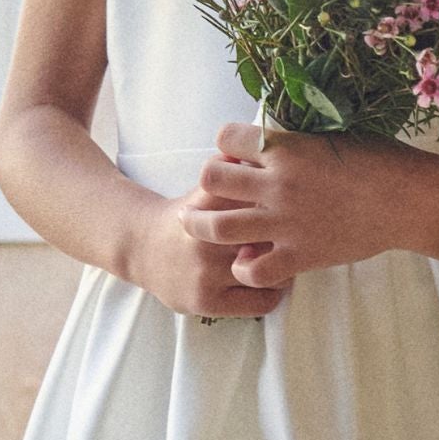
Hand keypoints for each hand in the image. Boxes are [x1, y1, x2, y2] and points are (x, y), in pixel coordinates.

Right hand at [130, 179, 293, 319]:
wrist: (141, 247)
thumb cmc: (186, 214)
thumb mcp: (205, 187)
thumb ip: (230, 166)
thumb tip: (261, 137)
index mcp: (206, 203)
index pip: (256, 196)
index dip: (282, 202)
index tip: (295, 204)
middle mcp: (204, 238)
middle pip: (268, 237)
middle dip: (286, 236)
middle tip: (297, 234)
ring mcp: (204, 273)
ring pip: (267, 272)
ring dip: (283, 266)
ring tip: (284, 257)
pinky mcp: (206, 301)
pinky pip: (260, 302)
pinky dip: (272, 292)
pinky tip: (269, 280)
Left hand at [187, 119, 417, 289]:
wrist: (410, 200)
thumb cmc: (379, 160)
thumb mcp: (331, 137)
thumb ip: (294, 141)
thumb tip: (267, 140)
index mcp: (286, 147)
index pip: (225, 137)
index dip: (227, 145)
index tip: (236, 156)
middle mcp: (278, 184)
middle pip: (210, 179)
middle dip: (208, 182)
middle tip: (214, 191)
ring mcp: (286, 223)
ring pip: (216, 227)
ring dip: (203, 225)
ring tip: (202, 225)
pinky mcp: (300, 255)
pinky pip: (251, 270)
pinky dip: (243, 267)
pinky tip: (249, 259)